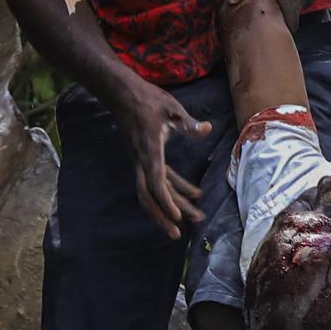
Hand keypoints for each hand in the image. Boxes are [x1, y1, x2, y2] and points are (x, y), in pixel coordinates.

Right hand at [112, 79, 209, 237]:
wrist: (123, 95)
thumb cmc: (148, 100)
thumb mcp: (172, 108)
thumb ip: (188, 123)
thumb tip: (206, 129)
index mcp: (149, 150)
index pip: (155, 181)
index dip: (166, 201)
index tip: (176, 217)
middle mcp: (142, 160)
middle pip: (150, 195)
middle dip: (163, 215)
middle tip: (178, 234)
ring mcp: (142, 161)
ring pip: (153, 192)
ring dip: (170, 207)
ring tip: (192, 220)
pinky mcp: (146, 159)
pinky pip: (159, 181)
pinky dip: (175, 190)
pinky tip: (195, 194)